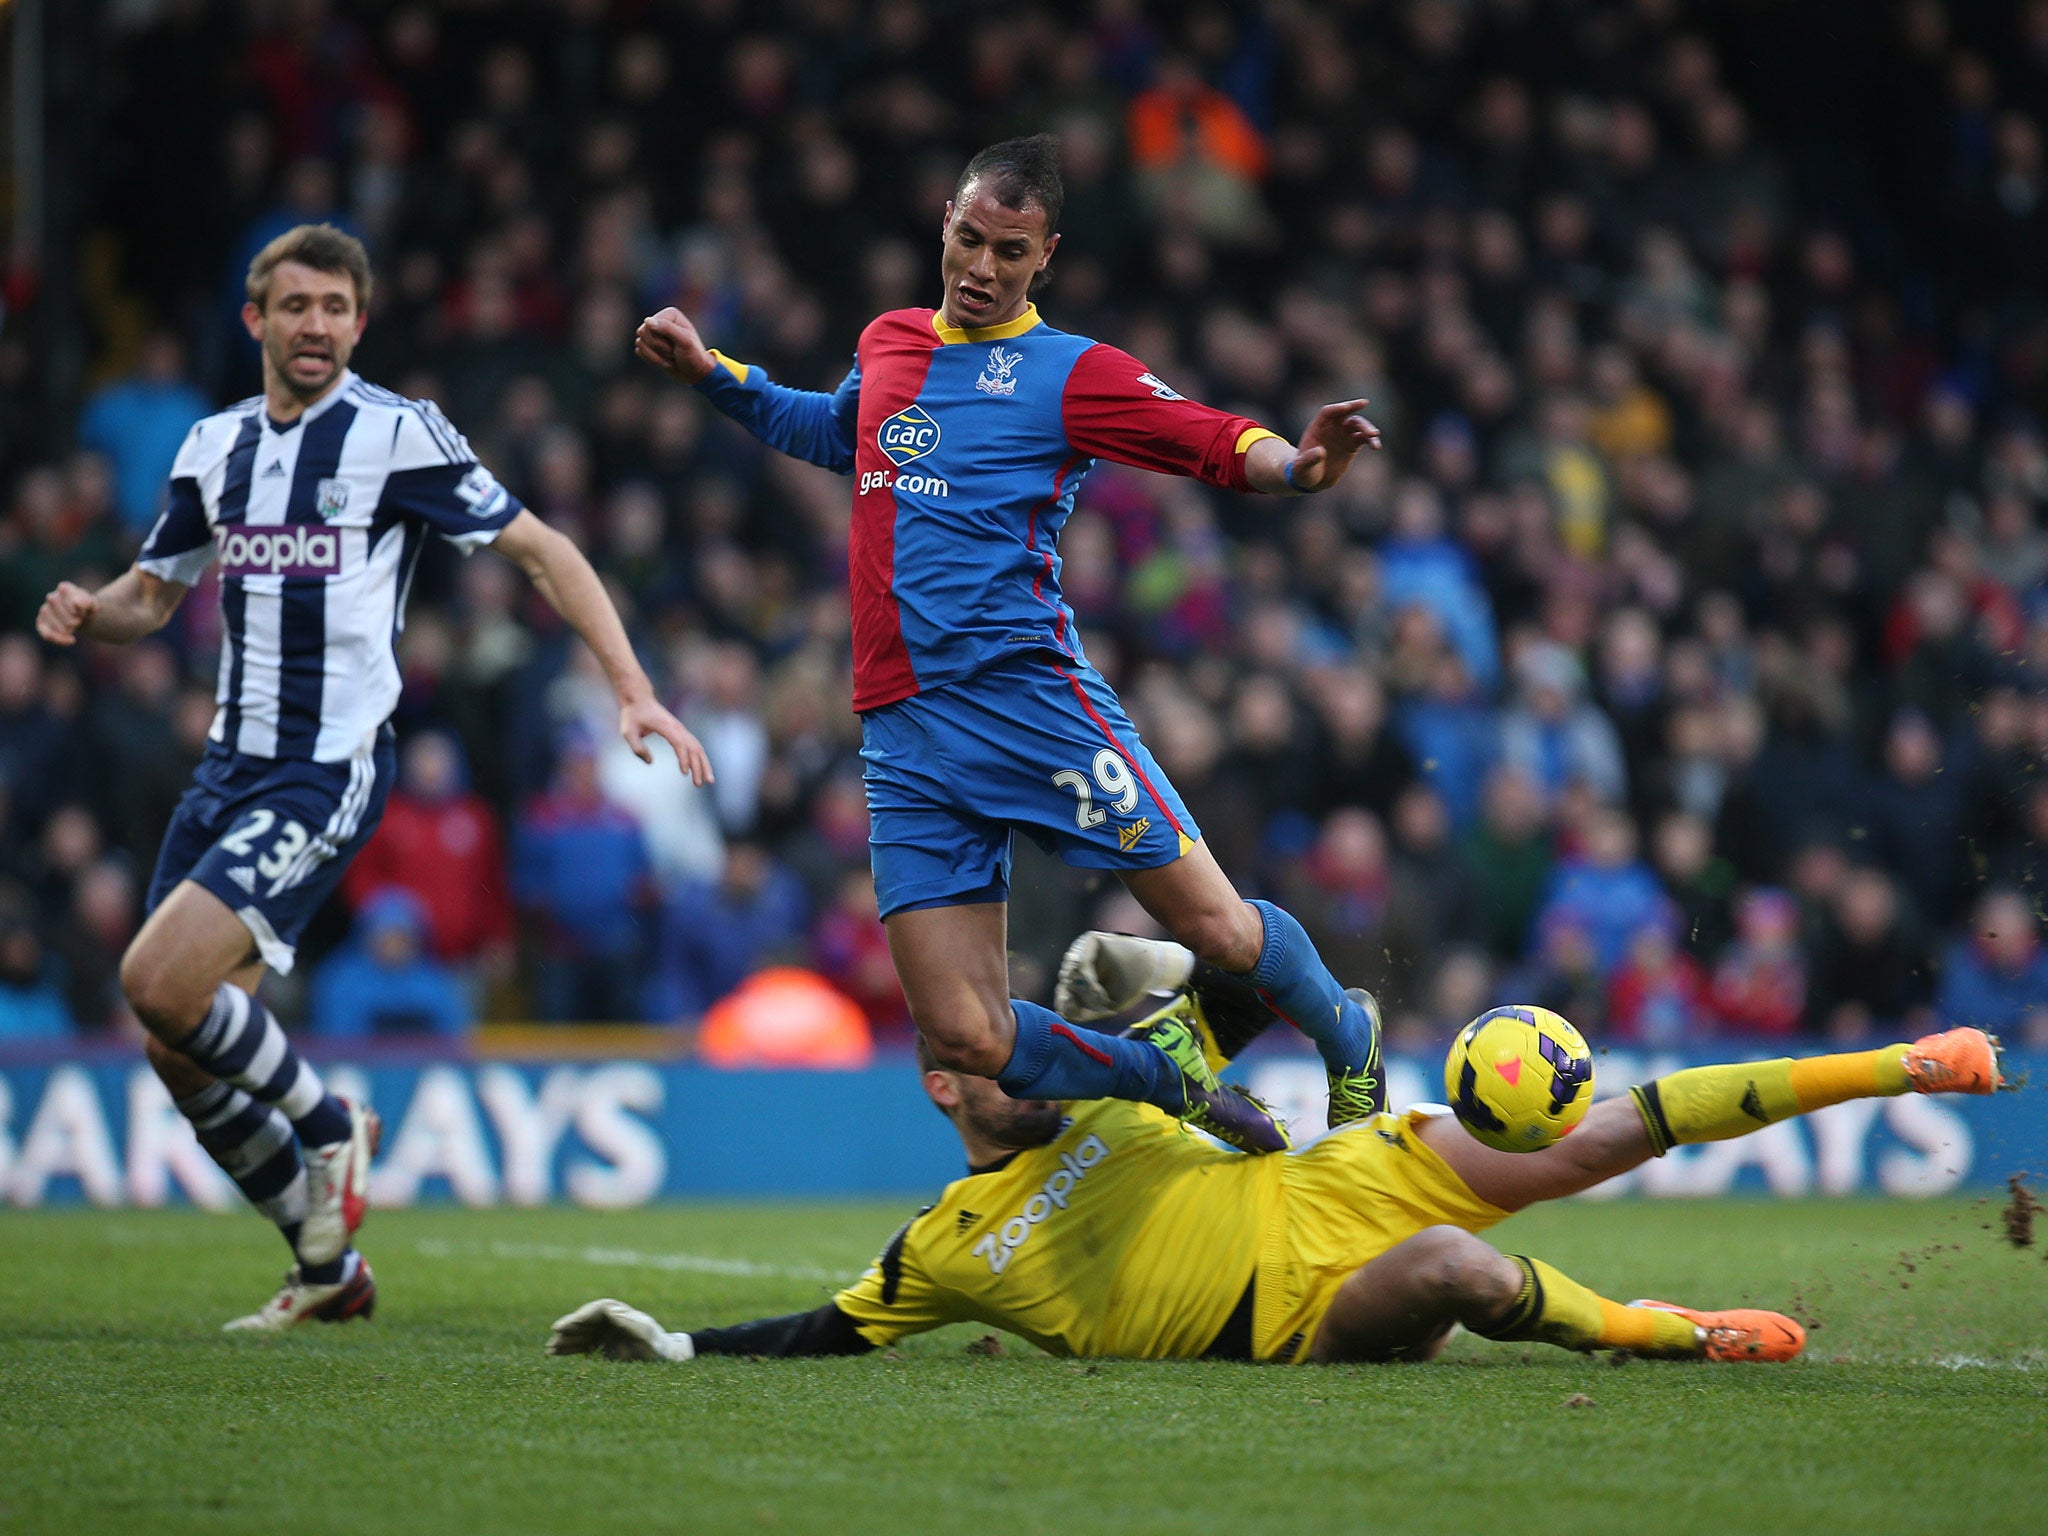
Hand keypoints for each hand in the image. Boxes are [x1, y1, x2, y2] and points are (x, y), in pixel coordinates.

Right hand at [36, 581, 98, 645]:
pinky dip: (59, 639)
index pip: (69, 601)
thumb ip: (86, 602)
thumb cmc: (87, 608)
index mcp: (65, 588)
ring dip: (68, 630)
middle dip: (74, 621)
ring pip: (55, 624)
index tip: (84, 614)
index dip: (77, 611)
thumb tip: (77, 603)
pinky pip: (46, 634)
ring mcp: (45, 609)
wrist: (83, 615)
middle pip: (61, 613)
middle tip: (79, 621)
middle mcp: (52, 597)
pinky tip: (71, 640)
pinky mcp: (41, 622)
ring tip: (75, 628)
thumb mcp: (92, 605)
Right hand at [547, 1298, 694, 1360]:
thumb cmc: (657, 1345)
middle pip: (584, 1321)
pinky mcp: (602, 1345)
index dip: (578, 1317)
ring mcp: (604, 1332)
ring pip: (580, 1334)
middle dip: (568, 1329)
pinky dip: (570, 1350)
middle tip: (553, 1336)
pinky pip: (582, 1346)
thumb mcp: (645, 1332)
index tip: (563, 1325)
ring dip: (565, 1341)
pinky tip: (556, 1355)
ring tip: (549, 1350)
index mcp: (619, 1312)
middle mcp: (609, 1320)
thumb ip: (628, 1321)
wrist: (663, 1358)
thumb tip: (608, 1310)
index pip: (594, 1310)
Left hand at [620, 695, 715, 785]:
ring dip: (704, 764)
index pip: (680, 744)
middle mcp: (678, 728)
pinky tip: (701, 770)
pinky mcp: (680, 732)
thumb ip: (637, 748)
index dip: (684, 759)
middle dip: (698, 767)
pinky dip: (700, 758)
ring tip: (708, 781)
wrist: (639, 699)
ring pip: (698, 748)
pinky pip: (694, 746)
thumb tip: (651, 762)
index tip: (684, 773)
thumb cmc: (632, 715)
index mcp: (666, 727)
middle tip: (699, 784)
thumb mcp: (628, 732)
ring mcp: (681, 729)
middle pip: (694, 748)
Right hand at [634, 307, 716, 384]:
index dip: (660, 340)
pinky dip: (652, 360)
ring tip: (671, 356)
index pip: (649, 325)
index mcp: (669, 314)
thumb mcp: (684, 341)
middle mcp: (659, 320)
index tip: (676, 345)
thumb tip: (647, 321)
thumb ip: (667, 328)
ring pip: (640, 343)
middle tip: (674, 351)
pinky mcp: (649, 344)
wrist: (695, 373)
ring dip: (656, 356)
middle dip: (659, 348)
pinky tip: (664, 360)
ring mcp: (653, 333)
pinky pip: (640, 351)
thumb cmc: (693, 355)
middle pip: (642, 332)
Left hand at [1286, 399, 1382, 491]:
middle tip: (1363, 413)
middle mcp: (1332, 427)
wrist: (1312, 479)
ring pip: (1357, 424)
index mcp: (1317, 428)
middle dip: (1355, 410)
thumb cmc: (1302, 471)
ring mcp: (1343, 435)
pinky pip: (1364, 438)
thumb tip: (1320, 452)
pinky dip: (1371, 440)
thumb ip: (1308, 459)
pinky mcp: (1352, 445)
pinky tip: (1376, 446)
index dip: (1337, 408)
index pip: (1328, 412)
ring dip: (1366, 428)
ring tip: (1374, 435)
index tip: (1347, 407)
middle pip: (1345, 413)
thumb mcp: (1301, 468)